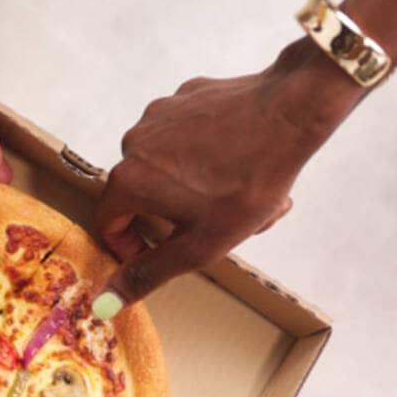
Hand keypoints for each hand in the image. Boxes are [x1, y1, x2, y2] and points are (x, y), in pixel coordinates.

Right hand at [91, 40, 362, 314]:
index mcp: (128, 181)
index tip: (162, 253)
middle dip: (172, 216)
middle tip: (214, 226)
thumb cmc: (246, 184)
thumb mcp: (198, 245)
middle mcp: (133, 144)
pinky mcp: (186, 96)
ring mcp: (159, 115)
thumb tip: (105, 301)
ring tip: (232, 195)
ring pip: (163, 166)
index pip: (108, 225)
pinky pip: (184, 136)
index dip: (130, 248)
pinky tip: (235, 161)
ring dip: (190, 187)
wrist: (290, 112)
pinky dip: (203, 154)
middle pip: (139, 194)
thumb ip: (148, 274)